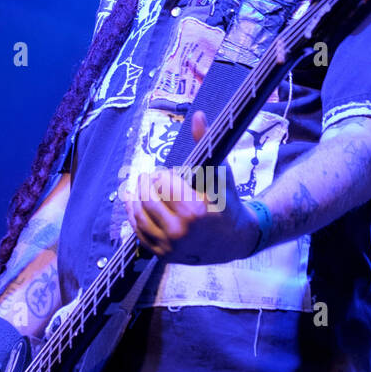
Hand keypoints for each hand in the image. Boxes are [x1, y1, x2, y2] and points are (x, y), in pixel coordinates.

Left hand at [121, 111, 261, 265]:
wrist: (236, 239)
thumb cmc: (228, 202)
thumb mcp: (220, 173)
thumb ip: (206, 145)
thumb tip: (198, 115)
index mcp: (194, 210)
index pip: (163, 184)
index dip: (161, 175)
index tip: (165, 172)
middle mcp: (180, 231)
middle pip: (147, 199)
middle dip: (145, 184)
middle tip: (147, 177)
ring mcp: (170, 246)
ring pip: (139, 217)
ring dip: (134, 199)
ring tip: (136, 188)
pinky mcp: (163, 255)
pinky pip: (139, 234)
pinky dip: (134, 218)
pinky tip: (135, 205)